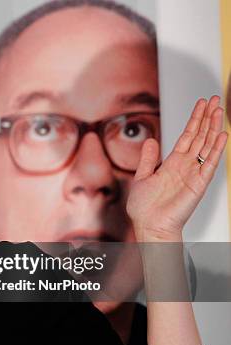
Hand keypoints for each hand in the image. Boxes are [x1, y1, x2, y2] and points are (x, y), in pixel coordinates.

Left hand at [126, 96, 227, 240]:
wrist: (149, 225)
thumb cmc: (145, 208)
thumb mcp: (142, 177)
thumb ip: (148, 159)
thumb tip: (151, 140)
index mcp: (172, 163)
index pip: (187, 136)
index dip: (194, 120)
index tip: (201, 104)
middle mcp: (185, 166)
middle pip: (200, 136)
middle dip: (207, 117)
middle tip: (214, 99)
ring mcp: (194, 173)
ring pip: (207, 145)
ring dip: (213, 127)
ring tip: (219, 109)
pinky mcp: (199, 183)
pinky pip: (210, 163)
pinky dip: (216, 149)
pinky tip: (222, 134)